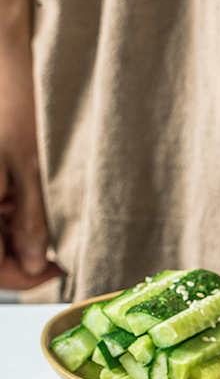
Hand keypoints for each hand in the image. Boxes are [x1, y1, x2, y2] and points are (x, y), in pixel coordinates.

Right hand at [0, 75, 62, 290]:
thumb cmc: (10, 101)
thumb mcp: (27, 166)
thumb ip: (30, 219)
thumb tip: (36, 262)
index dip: (21, 277)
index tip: (55, 272)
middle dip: (16, 259)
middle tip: (54, 256)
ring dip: (11, 238)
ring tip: (44, 228)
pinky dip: (6, 217)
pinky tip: (25, 206)